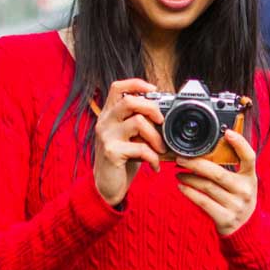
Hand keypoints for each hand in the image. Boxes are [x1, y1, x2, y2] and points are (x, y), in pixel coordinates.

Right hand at [93, 78, 165, 206]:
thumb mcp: (130, 135)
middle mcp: (105, 121)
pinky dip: (153, 157)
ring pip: (138, 122)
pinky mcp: (112, 152)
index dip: (136, 83)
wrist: (107, 185)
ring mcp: (107, 136)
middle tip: (161, 121)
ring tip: (161, 148)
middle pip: (130, 100)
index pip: (118, 87)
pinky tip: (155, 165)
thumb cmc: (122, 158)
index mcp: (109, 114)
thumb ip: (140, 121)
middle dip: (152, 108)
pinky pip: (140, 148)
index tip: (154, 90)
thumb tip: (164, 112)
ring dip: (156, 136)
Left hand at [175, 130, 256, 235]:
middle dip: (196, 164)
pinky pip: (203, 202)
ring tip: (179, 172)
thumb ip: (231, 166)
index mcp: (250, 177)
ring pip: (207, 187)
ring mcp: (236, 205)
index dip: (240, 144)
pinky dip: (190, 193)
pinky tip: (181, 187)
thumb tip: (208, 147)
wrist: (246, 228)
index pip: (249, 157)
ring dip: (189, 178)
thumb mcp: (242, 181)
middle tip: (181, 158)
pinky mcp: (225, 218)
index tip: (227, 132)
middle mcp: (245, 190)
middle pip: (218, 173)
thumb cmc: (238, 197)